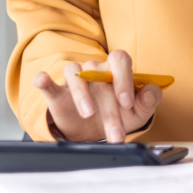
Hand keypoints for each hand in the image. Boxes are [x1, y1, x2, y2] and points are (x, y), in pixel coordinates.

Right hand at [34, 49, 161, 142]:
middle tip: (115, 131)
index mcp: (116, 70)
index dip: (124, 78)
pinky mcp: (57, 94)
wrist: (95, 132)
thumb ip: (149, 100)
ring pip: (76, 74)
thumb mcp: (139, 112)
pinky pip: (48, 82)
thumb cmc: (119, 115)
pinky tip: (43, 80)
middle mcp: (95, 70)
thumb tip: (149, 93)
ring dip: (82, 94)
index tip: (127, 102)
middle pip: (100, 76)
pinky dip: (44, 80)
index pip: (120, 59)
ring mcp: (75, 80)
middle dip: (109, 107)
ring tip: (88, 113)